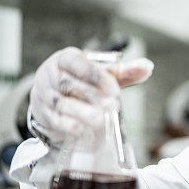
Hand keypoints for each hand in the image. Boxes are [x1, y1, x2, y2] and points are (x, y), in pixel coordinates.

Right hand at [28, 47, 153, 148]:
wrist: (53, 96)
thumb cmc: (83, 81)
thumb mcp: (102, 74)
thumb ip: (124, 71)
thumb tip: (147, 67)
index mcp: (65, 58)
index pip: (76, 62)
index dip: (95, 75)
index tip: (115, 89)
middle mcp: (49, 74)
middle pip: (68, 84)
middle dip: (92, 95)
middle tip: (112, 105)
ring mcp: (42, 94)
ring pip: (60, 102)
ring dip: (81, 111)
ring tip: (100, 118)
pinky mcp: (41, 113)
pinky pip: (52, 118)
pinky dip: (67, 124)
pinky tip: (82, 129)